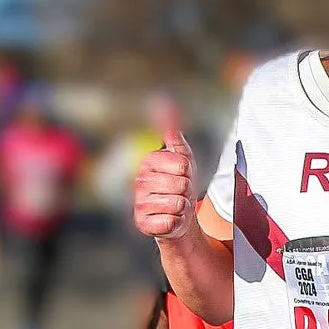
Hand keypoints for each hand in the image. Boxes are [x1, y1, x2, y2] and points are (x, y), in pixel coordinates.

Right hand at [134, 125, 197, 240]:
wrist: (179, 216)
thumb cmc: (180, 185)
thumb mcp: (182, 156)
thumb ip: (173, 133)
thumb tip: (164, 104)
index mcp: (149, 162)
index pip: (182, 164)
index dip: (188, 172)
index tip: (182, 175)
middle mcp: (139, 181)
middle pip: (181, 185)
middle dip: (187, 191)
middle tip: (180, 194)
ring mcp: (139, 203)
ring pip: (178, 204)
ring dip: (183, 208)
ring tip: (176, 207)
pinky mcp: (142, 223)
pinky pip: (171, 222)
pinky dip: (177, 223)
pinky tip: (170, 220)